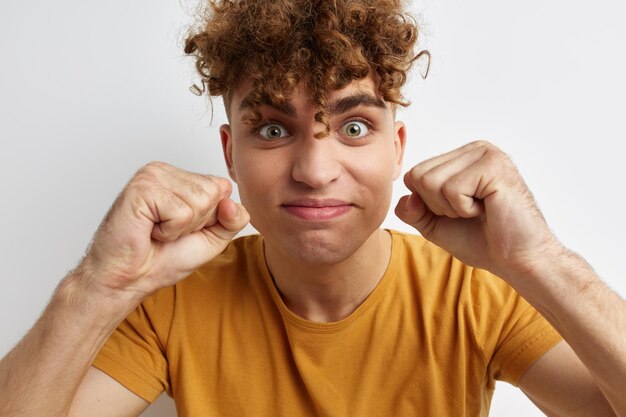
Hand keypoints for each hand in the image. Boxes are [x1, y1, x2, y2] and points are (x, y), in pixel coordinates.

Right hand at [77, 161, 248, 302]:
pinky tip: (149, 230)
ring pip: (200, 201)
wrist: (127, 280)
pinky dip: (169, 231)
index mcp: (181, 177)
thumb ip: (233, 220)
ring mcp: (152, 176)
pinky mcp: (142, 189)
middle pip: (214, 193)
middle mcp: (166, 171)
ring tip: (158, 230)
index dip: (211, 218)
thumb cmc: (163, 258)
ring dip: (181, 228)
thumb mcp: (212, 239)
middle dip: (197, 222)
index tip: (184, 228)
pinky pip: (181, 212)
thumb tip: (231, 203)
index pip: (222, 187)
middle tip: (168, 231)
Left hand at [394, 141, 559, 278]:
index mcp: (461, 157)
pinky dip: (464, 208)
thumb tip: (406, 197)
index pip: (415, 174)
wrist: (518, 260)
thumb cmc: (481, 240)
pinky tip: (488, 209)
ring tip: (479, 211)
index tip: (458, 212)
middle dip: (438, 205)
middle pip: (419, 176)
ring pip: (431, 181)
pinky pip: (452, 189)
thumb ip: (412, 211)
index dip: (428, 204)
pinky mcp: (494, 166)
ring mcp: (486, 154)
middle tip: (470, 213)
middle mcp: (474, 149)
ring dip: (451, 208)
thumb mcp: (435, 225)